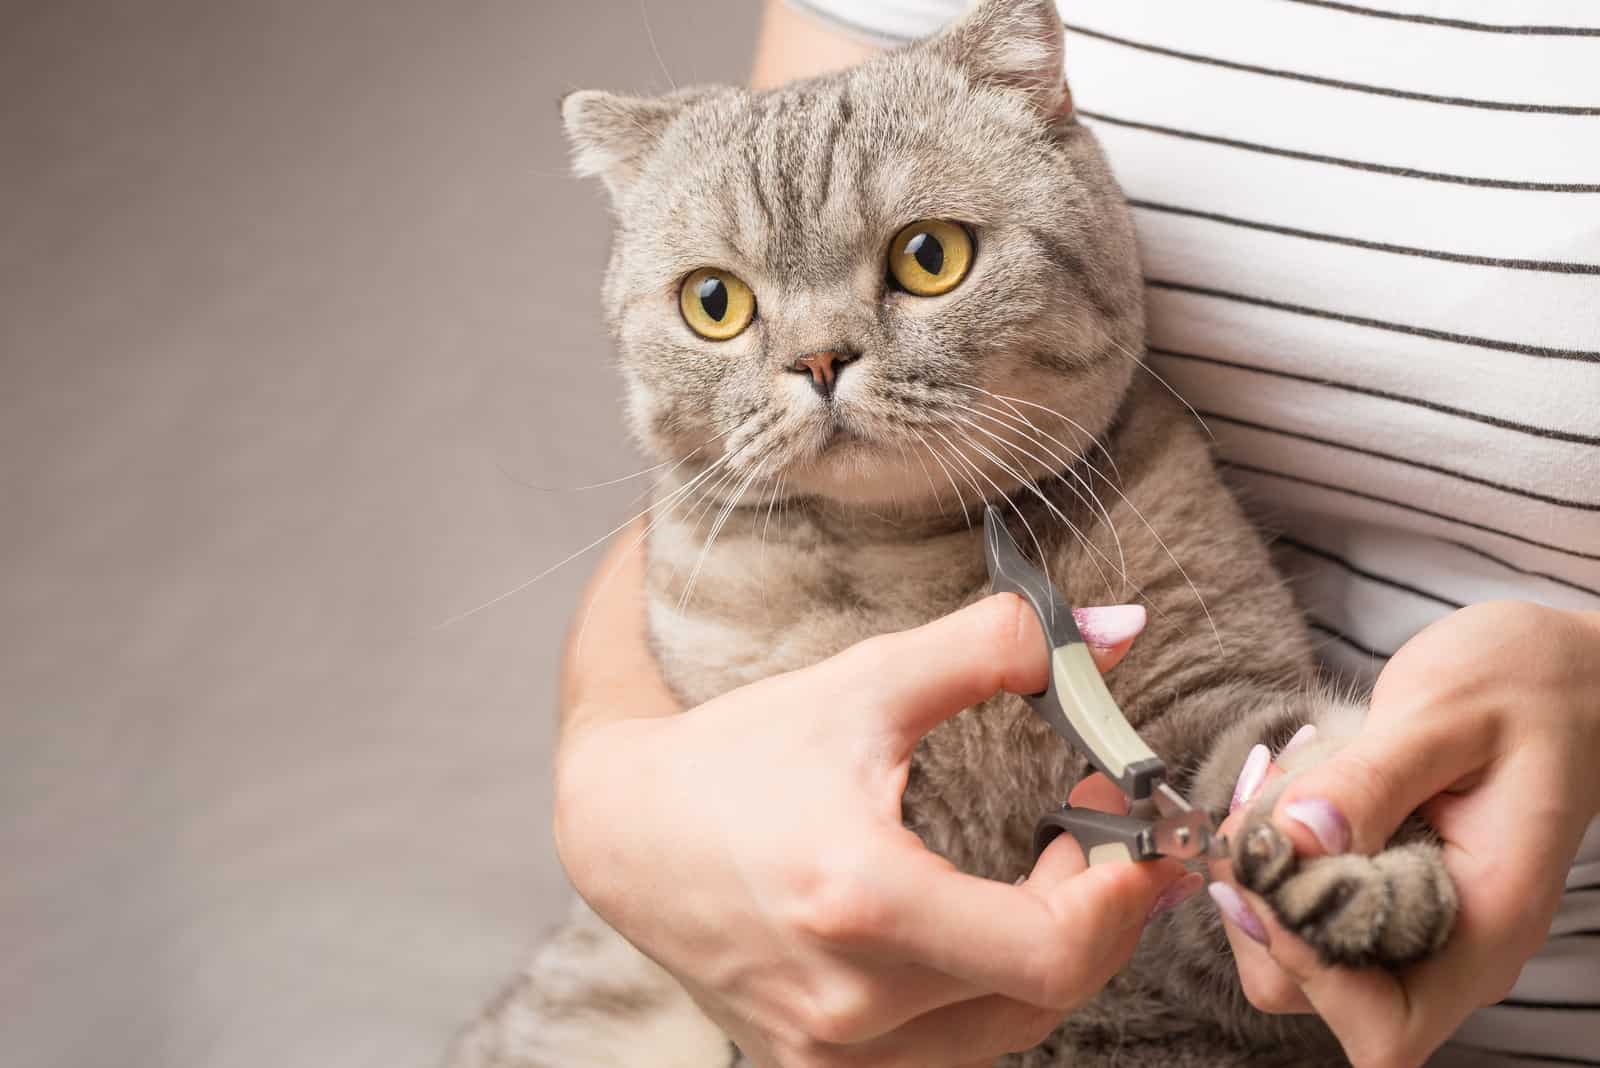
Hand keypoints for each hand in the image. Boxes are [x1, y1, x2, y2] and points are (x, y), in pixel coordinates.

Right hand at [555, 590, 1182, 1066]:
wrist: (625, 831)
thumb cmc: (741, 754)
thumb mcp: (866, 684)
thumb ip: (996, 648)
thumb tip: (1121, 633)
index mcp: (860, 901)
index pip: (1048, 950)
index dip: (1117, 897)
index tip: (1132, 827)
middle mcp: (846, 1000)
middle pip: (1042, 995)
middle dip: (1095, 910)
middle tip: (1097, 830)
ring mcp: (828, 1051)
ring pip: (1002, 1030)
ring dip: (1047, 952)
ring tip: (1050, 871)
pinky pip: (945, 1049)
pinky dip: (988, 990)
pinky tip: (983, 924)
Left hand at [1209, 602, 1599, 1067]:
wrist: (1564, 669)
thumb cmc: (1523, 683)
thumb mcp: (1441, 713)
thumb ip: (1368, 780)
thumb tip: (1294, 840)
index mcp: (1487, 921)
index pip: (1385, 1025)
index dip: (1307, 968)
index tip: (1271, 868)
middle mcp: (1450, 943)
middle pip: (1314, 988)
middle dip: (1262, 900)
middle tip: (1265, 799)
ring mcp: (1415, 921)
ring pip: (1293, 945)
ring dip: (1263, 868)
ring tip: (1289, 779)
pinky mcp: (1385, 889)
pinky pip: (1302, 899)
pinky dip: (1276, 850)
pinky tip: (1300, 783)